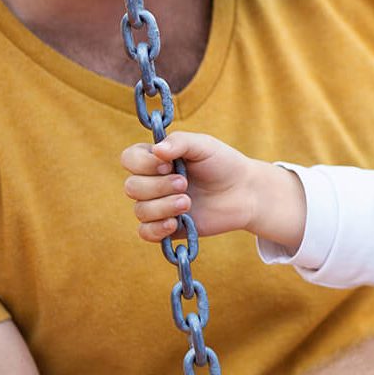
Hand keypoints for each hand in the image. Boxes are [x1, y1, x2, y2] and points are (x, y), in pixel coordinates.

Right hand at [120, 131, 299, 244]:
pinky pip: (146, 232)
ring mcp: (158, 205)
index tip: (168, 164)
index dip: (143, 163)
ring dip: (163, 206)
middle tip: (185, 183)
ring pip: (140, 210)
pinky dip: (157, 228)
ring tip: (188, 202)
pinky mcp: (167, 226)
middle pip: (132, 187)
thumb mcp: (204, 145)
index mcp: (156, 159)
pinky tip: (175, 223)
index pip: (129, 159)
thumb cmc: (222, 164)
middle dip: (158, 186)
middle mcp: (152, 182)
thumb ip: (180, 142)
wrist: (244, 192)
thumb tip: (156, 150)